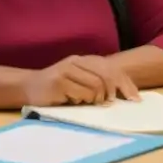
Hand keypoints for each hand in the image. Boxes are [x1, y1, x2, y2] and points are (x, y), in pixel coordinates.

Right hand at [22, 55, 140, 106]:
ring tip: (86, 102)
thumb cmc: (59, 88)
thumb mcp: (80, 80)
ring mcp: (67, 70)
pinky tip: (73, 101)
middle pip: (108, 75)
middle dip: (112, 92)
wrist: (27, 87)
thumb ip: (99, 81)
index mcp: (86, 59)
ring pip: (96, 86)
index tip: (135, 100)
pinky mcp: (58, 83)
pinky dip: (82, 101)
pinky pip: (82, 94)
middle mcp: (77, 61)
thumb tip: (128, 95)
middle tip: (108, 104)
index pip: (113, 68)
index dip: (126, 84)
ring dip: (95, 99)